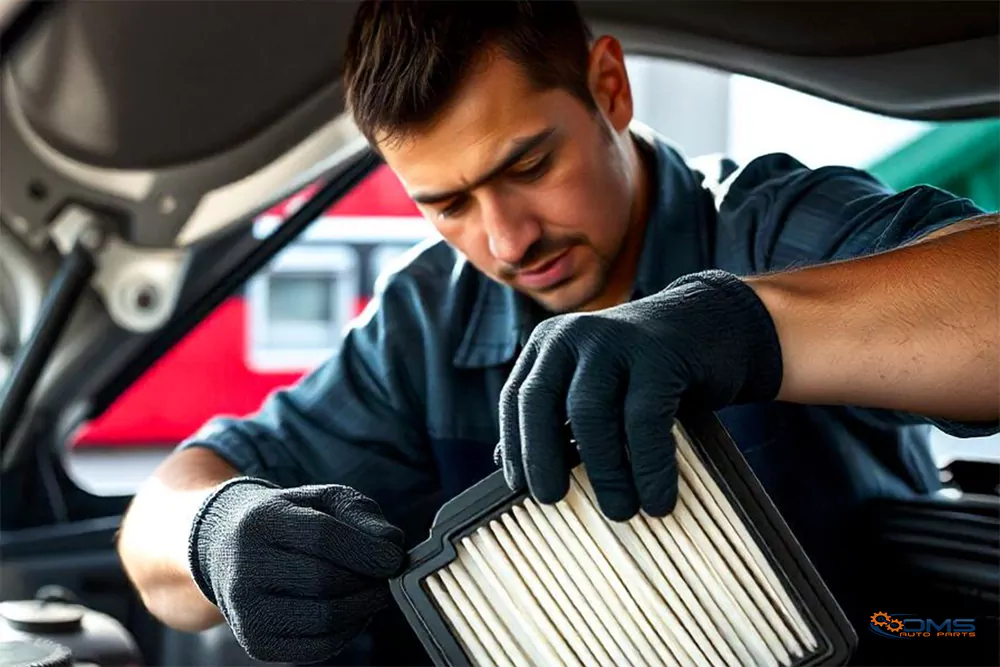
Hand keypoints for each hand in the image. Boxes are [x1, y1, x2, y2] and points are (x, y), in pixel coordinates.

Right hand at [188, 479, 404, 662]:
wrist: (228, 548)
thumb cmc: (289, 519)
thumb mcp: (322, 500)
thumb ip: (360, 514)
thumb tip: (391, 544)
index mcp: (262, 521)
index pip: (323, 537)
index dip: (367, 550)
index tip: (395, 558)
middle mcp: (245, 567)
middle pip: (325, 581)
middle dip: (368, 582)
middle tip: (387, 577)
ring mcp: (246, 610)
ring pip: (323, 619)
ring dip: (362, 609)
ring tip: (372, 593)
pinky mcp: (256, 643)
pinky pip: (316, 648)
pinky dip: (346, 633)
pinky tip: (352, 613)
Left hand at [495, 270, 783, 520]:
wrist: (716, 324)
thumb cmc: (651, 370)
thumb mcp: (597, 384)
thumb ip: (556, 416)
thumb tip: (506, 467)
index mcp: (551, 344)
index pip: (517, 398)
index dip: (515, 445)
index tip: (521, 489)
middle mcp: (574, 335)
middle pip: (541, 402)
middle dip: (542, 457)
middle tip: (553, 501)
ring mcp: (614, 340)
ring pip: (589, 413)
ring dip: (602, 471)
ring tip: (619, 511)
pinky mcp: (657, 353)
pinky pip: (644, 419)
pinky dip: (649, 466)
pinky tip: (658, 498)